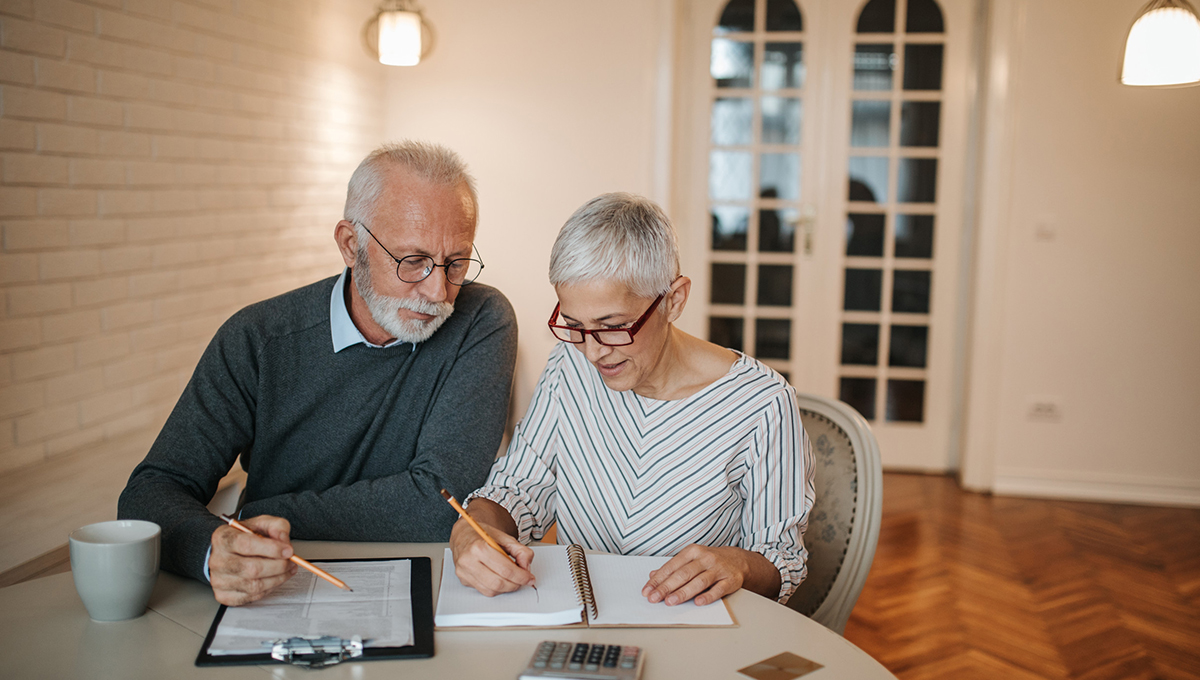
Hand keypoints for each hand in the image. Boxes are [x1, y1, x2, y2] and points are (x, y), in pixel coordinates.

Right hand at [209, 515, 297, 605]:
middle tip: (291, 561)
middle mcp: (218, 560)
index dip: (272, 549)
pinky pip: (252, 597)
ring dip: (278, 579)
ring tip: (287, 570)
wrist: (227, 552)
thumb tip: (284, 541)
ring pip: (254, 585)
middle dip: (279, 566)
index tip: (288, 550)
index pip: (247, 544)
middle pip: (252, 569)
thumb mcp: (261, 523)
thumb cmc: (244, 538)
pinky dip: (269, 589)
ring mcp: (219, 580)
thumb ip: (276, 526)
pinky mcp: (224, 595)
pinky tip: (274, 579)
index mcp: (223, 538)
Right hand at [449, 518, 535, 596]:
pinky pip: (484, 590)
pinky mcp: (463, 580)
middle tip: (524, 580)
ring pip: (491, 590)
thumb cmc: (483, 535)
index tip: (530, 578)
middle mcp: (468, 561)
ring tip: (513, 580)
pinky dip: (496, 588)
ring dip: (506, 588)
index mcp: (479, 547)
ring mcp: (464, 572)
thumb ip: (520, 551)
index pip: (505, 569)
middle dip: (515, 584)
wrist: (463, 534)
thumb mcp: (505, 537)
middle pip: (498, 582)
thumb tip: (526, 567)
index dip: (521, 576)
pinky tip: (501, 579)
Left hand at [642, 545, 757, 606]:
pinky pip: (718, 589)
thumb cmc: (710, 561)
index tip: (647, 590)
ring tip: (670, 601)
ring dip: (683, 592)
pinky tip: (697, 602)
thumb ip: (672, 568)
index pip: (671, 566)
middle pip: (683, 574)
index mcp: (692, 552)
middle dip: (667, 587)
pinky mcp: (730, 580)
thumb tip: (652, 575)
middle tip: (654, 598)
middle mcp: (705, 558)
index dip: (658, 579)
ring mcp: (718, 569)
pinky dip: (708, 596)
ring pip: (699, 581)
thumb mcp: (690, 559)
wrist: (739, 560)